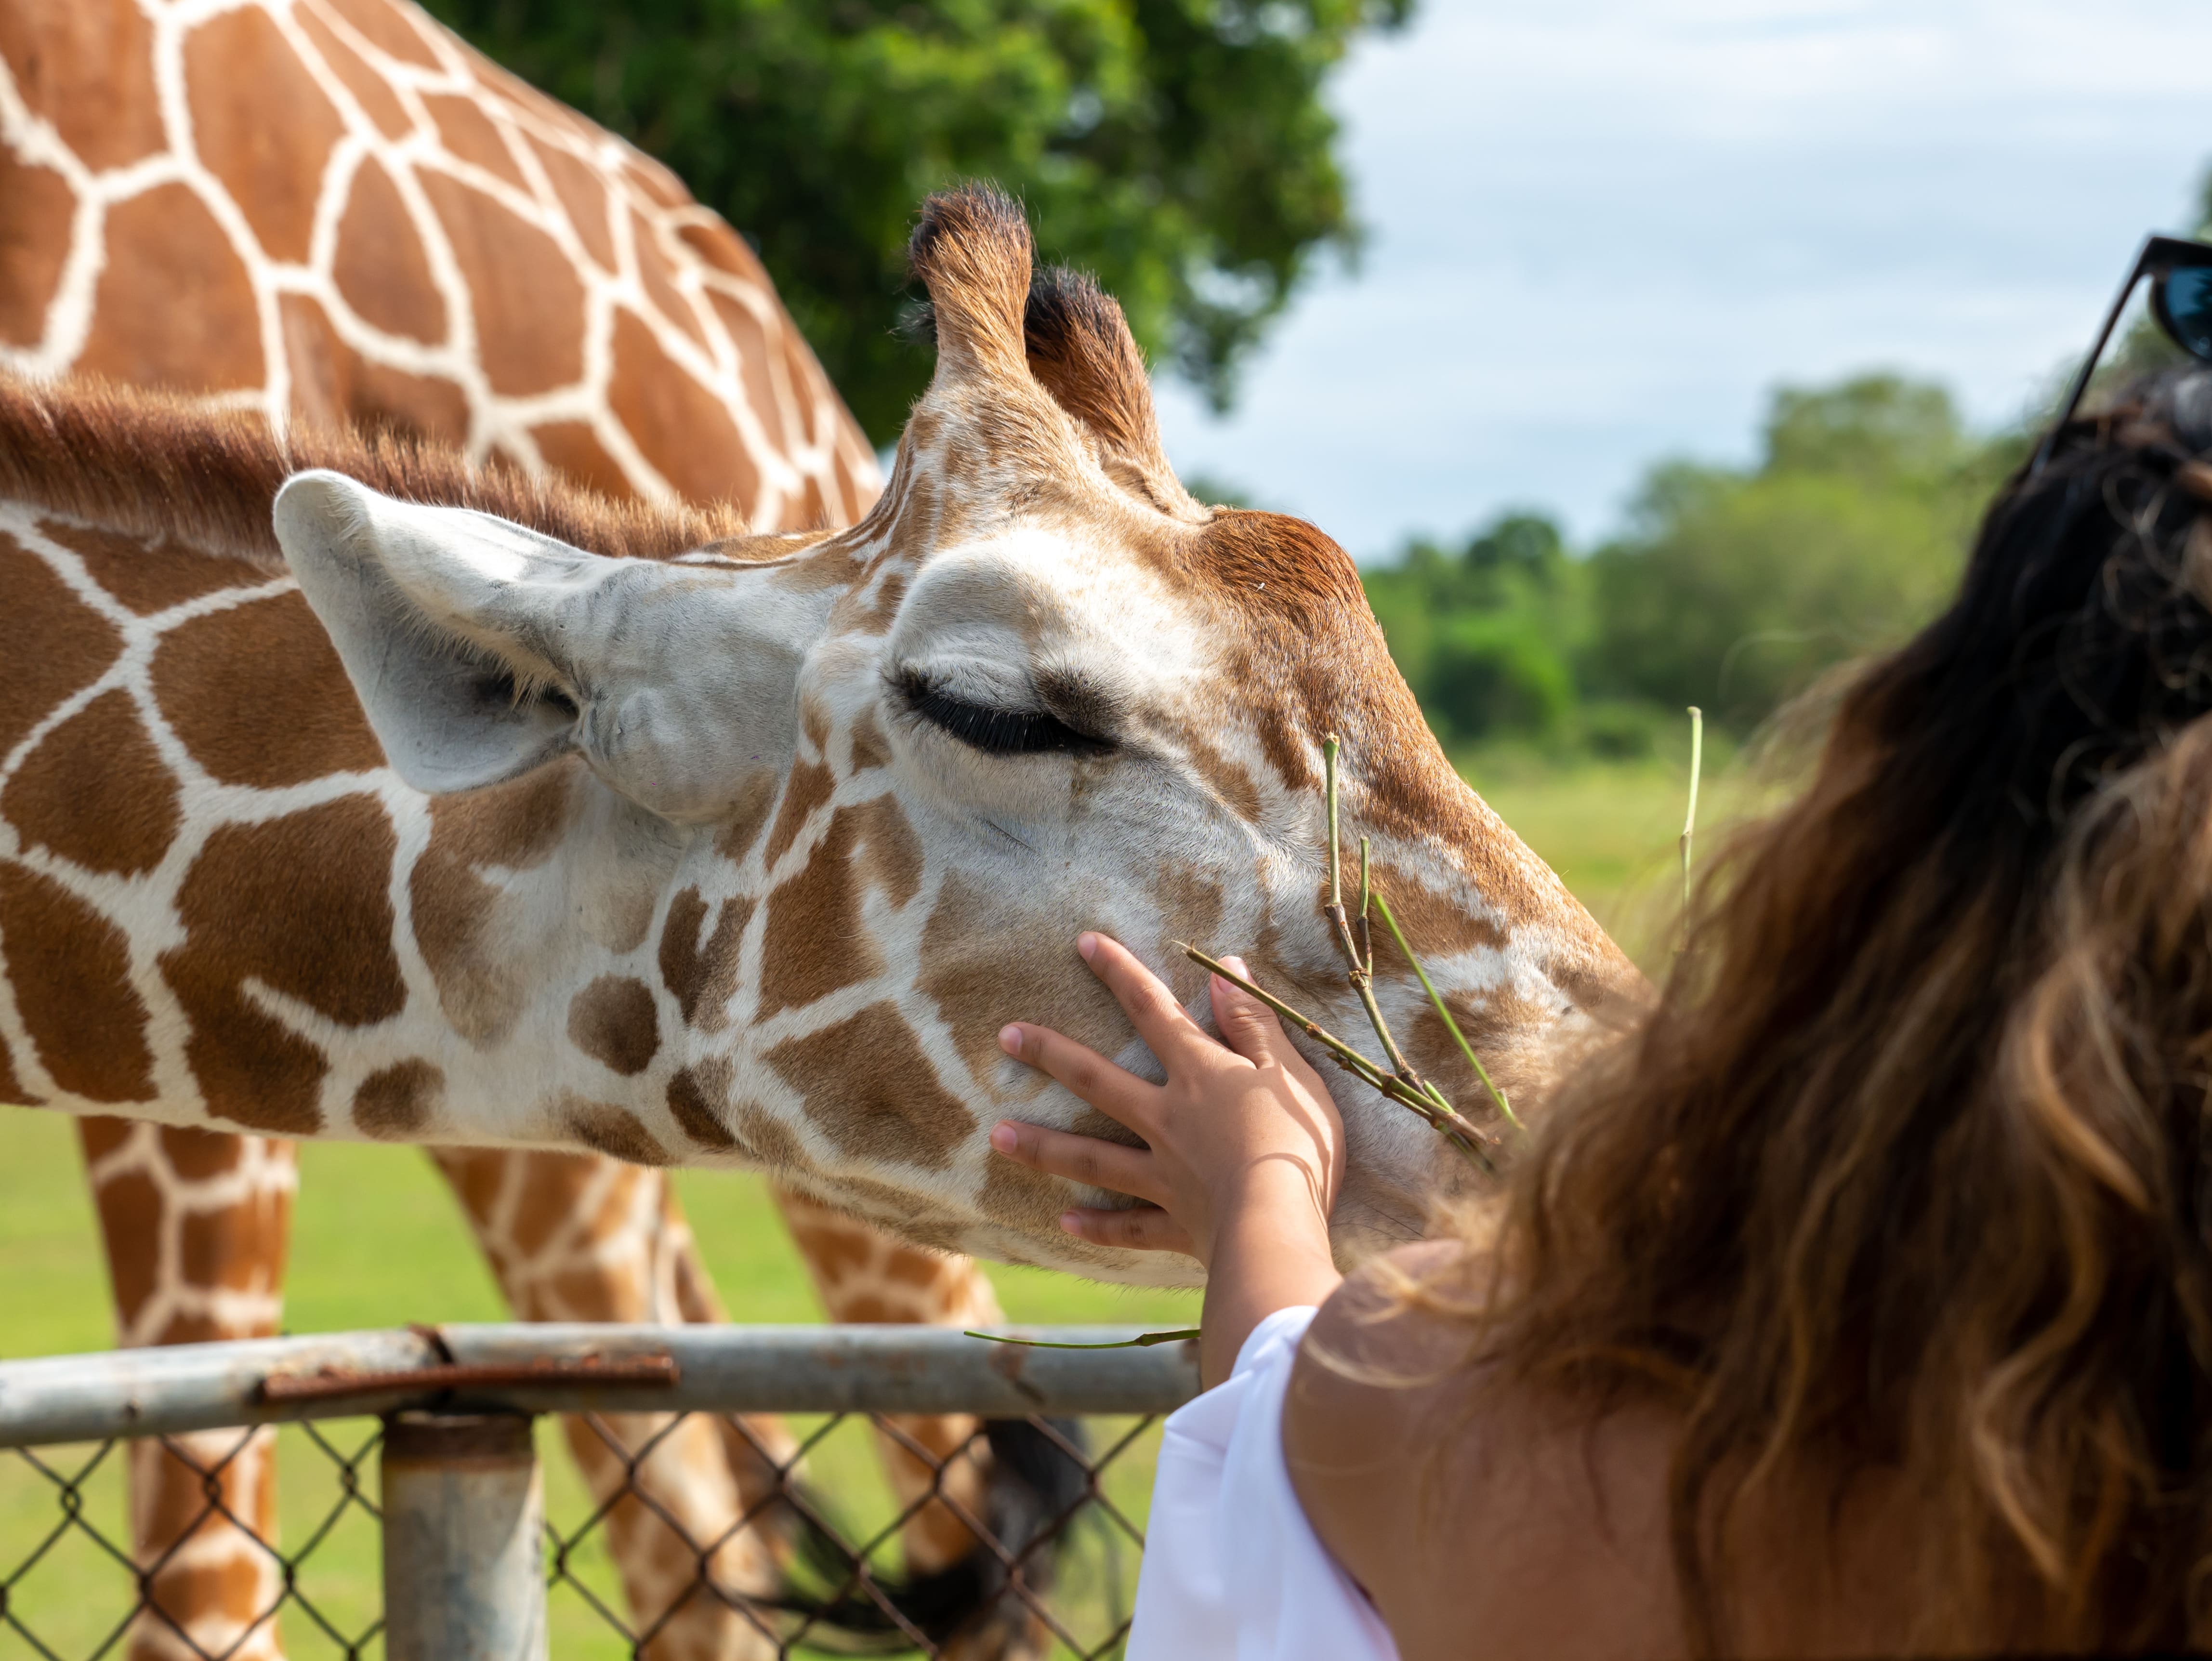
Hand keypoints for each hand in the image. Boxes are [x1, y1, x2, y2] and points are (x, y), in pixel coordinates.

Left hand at [989, 933, 1344, 1269]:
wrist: (1280, 1226)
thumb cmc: (1296, 1141)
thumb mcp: (1288, 1069)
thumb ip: (1253, 1021)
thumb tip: (1225, 969)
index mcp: (1199, 1075)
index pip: (1153, 1010)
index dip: (1120, 973)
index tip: (1084, 943)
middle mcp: (1167, 1120)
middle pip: (1097, 1080)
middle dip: (1050, 1054)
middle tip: (1005, 1038)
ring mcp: (1165, 1175)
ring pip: (1093, 1158)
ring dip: (1043, 1146)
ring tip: (998, 1135)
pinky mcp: (1176, 1225)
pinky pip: (1130, 1228)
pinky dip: (1099, 1227)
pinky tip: (1064, 1223)